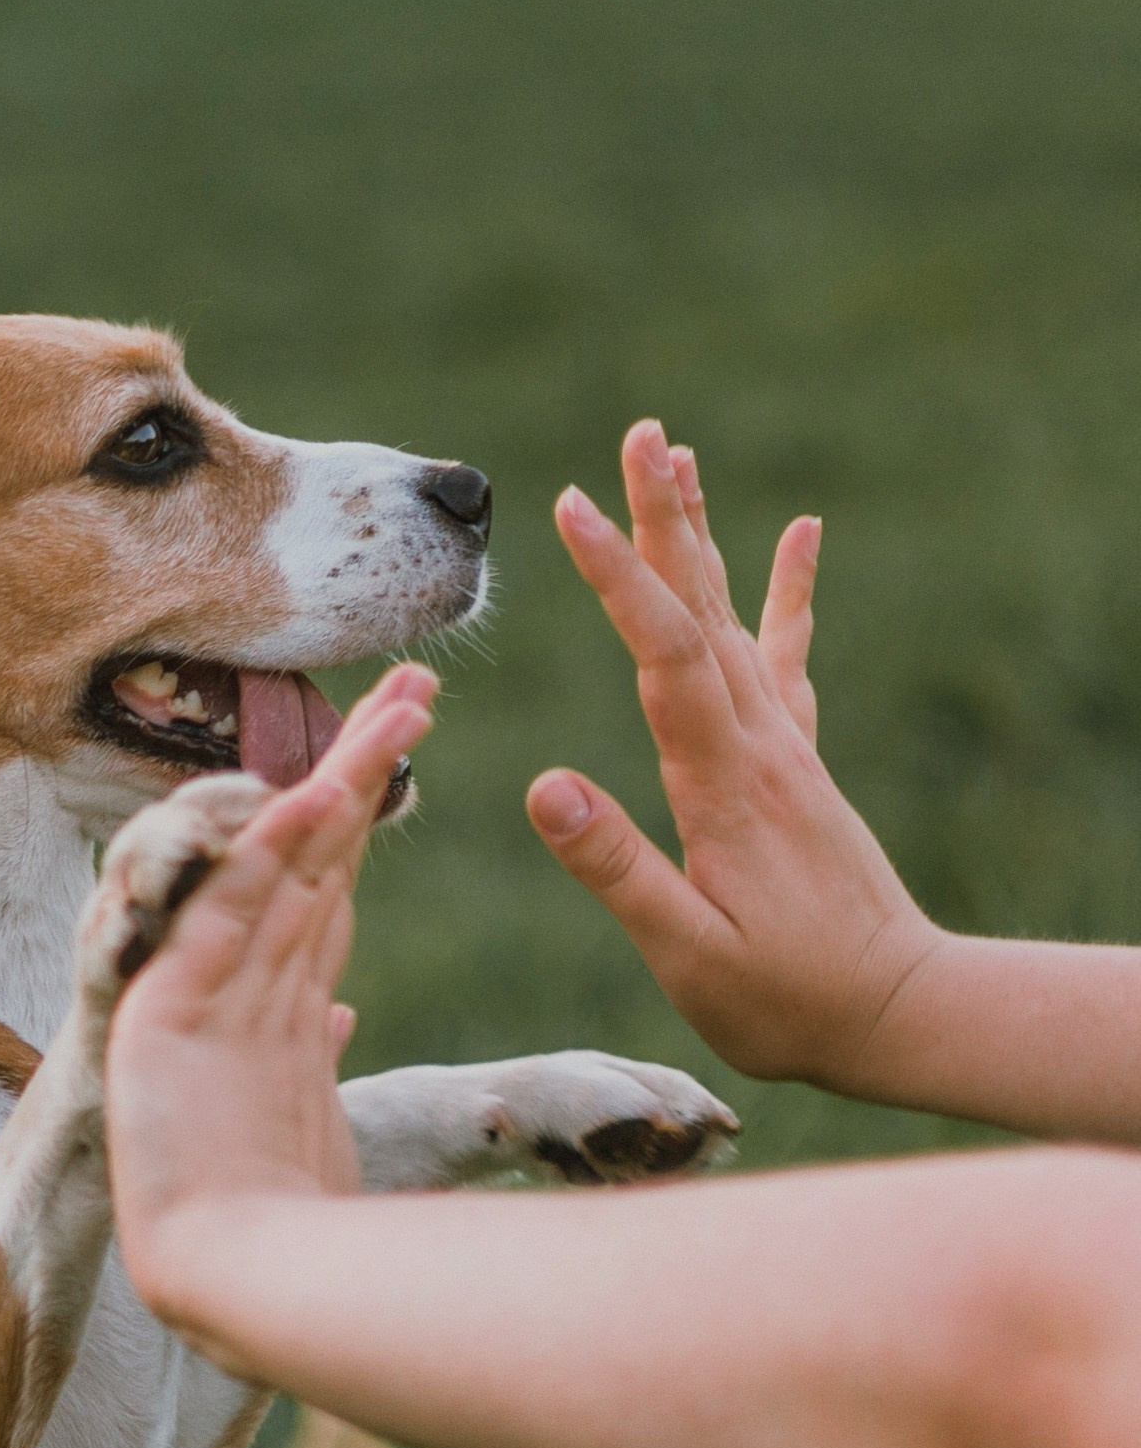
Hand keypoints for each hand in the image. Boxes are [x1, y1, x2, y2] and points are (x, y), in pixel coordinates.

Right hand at [105, 666, 437, 1301]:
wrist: (228, 1285)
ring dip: (336, 785)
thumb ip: (313, 1050)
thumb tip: (338, 1007)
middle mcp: (237, 980)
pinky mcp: (170, 1012)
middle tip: (417, 686)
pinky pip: (231, 916)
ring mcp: (200, 990)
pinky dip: (269, 854)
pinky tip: (312, 798)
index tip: (414, 741)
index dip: (372, 811)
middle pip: (311, 853)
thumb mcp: (311, 1115)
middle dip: (365, 767)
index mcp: (274, 999)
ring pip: (280, 866)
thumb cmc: (279, 1225)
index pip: (331, 881)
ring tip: (393, 714)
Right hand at [526, 422, 939, 1091]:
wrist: (900, 1013)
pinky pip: (787, 656)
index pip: (663, 656)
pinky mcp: (797, 762)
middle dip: (663, 520)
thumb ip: (619, 869)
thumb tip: (546, 785)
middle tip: (641, 435)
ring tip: (677, 456)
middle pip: (701, 610)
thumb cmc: (786, 1001)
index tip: (570, 506)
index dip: (617, 576)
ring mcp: (785, 747)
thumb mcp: (689, 953)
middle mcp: (761, 745)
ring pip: (734, 617)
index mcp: (724, 784)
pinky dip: (789, 590)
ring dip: (700, 536)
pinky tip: (801, 531)